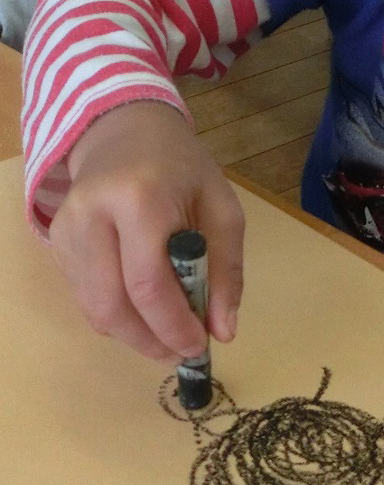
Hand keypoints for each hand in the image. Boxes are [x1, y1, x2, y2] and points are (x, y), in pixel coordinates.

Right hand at [49, 101, 243, 362]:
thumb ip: (226, 271)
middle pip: (111, 304)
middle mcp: (92, 214)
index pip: (147, 283)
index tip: (199, 347)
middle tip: (181, 353)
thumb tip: (223, 332)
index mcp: (140, 199)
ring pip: (93, 308)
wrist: (127, 132)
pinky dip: (117, 314)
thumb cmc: (184, 170)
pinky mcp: (56, 240)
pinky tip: (143, 307)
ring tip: (167, 335)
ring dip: (133, 334)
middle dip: (150, 340)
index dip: (173, 326)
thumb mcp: (223, 211)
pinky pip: (84, 296)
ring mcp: (66, 228)